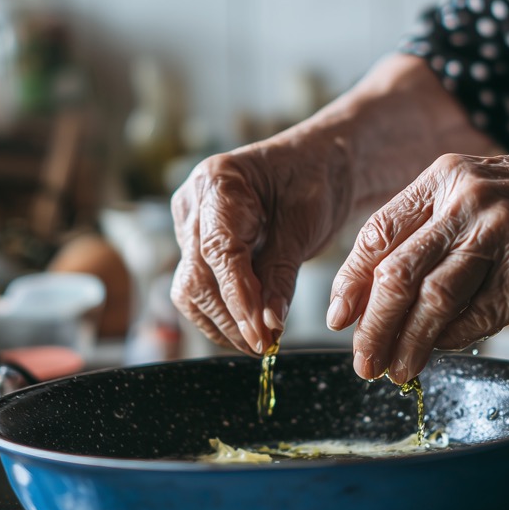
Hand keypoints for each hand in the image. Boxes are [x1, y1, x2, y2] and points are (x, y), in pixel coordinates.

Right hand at [171, 131, 350, 353]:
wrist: (318, 163)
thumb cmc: (314, 179)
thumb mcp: (305, 224)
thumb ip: (281, 274)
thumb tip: (267, 325)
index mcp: (218, 181)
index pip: (218, 251)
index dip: (238, 298)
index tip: (261, 334)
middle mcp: (194, 202)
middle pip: (196, 276)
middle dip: (230, 318)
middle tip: (266, 345)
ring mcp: (191, 225)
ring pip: (191, 289)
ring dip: (224, 323)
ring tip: (261, 342)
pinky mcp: (198, 246)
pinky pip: (200, 288)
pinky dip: (223, 314)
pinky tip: (251, 329)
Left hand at [327, 151, 508, 381]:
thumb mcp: (476, 191)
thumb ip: (431, 230)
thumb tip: (375, 294)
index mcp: (444, 176)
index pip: (378, 233)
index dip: (351, 282)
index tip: (338, 318)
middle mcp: (467, 198)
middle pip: (398, 273)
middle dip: (373, 326)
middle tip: (363, 360)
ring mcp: (501, 228)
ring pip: (434, 299)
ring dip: (410, 343)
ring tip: (397, 370)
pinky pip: (482, 313)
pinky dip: (459, 338)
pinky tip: (447, 351)